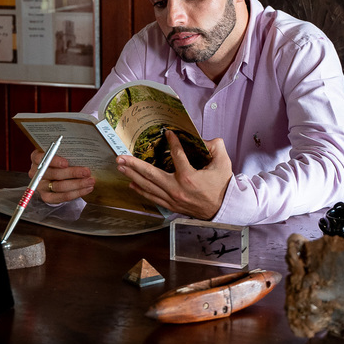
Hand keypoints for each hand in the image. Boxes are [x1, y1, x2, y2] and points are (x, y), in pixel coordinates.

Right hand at [29, 147, 93, 204]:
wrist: (53, 174)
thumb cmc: (58, 159)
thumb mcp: (58, 152)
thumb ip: (65, 151)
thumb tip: (82, 152)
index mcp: (36, 158)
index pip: (42, 158)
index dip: (54, 161)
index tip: (66, 163)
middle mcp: (36, 172)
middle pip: (54, 174)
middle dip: (72, 173)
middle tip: (87, 172)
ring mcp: (41, 186)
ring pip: (59, 186)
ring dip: (77, 184)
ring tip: (90, 181)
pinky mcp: (46, 197)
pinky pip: (62, 197)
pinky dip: (76, 193)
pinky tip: (86, 189)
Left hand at [115, 130, 231, 219]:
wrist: (223, 210)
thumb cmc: (223, 186)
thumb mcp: (223, 163)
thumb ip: (215, 146)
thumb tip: (203, 138)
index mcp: (189, 177)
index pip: (177, 155)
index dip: (172, 142)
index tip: (167, 133)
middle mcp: (177, 188)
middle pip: (151, 174)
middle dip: (133, 165)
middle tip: (120, 157)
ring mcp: (172, 199)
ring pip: (148, 186)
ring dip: (132, 176)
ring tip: (120, 167)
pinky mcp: (172, 205)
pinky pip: (152, 197)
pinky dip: (141, 191)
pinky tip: (131, 183)